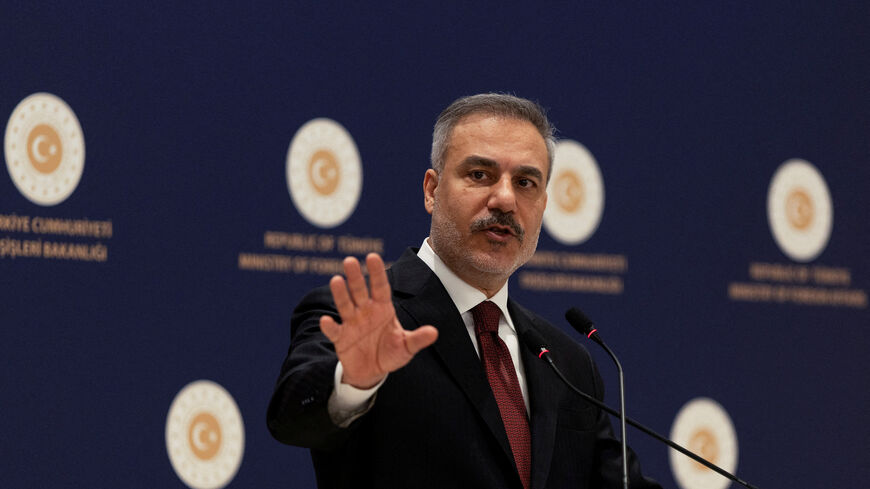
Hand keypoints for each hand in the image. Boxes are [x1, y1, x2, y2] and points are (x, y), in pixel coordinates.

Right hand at [320, 253, 437, 388]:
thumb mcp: (406, 347)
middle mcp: (366, 311)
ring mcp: (352, 323)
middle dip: (355, 277)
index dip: (377, 273)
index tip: (372, 257)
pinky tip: (326, 320)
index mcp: (383, 309)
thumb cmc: (391, 354)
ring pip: (345, 305)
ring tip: (336, 280)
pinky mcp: (341, 338)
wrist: (373, 372)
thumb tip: (434, 332)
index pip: (380, 287)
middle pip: (360, 291)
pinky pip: (334, 330)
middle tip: (350, 260)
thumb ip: (418, 339)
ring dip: (340, 293)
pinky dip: (329, 326)